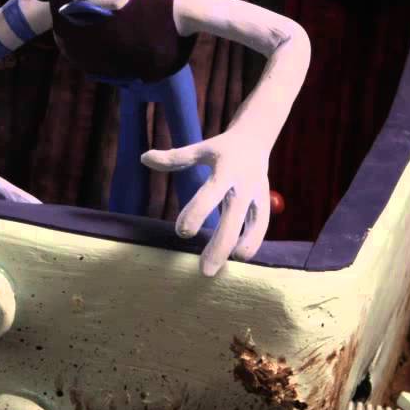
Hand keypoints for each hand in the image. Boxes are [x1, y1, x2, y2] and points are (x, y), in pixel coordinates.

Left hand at [141, 133, 272, 276]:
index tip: (181, 233)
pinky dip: (252, 243)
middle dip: (220, 245)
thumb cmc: (220, 149)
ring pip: (254, 225)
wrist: (255, 138)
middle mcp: (243, 184)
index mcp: (225, 170)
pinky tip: (237, 258)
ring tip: (224, 269)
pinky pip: (262, 226)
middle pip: (234, 218)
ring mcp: (258, 194)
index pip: (210, 194)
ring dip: (242, 247)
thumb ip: (174, 157)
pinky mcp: (266, 202)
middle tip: (204, 271)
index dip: (197, 213)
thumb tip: (144, 159)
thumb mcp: (199, 149)